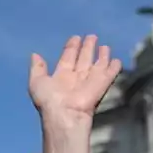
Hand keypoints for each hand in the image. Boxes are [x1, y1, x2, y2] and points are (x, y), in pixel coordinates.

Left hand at [29, 35, 121, 152]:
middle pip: (83, 59)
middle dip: (87, 48)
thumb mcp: (36, 82)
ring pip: (97, 66)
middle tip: (92, 37)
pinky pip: (109, 75)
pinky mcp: (101, 85)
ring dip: (101, 56)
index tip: (76, 38)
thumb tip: (35, 55)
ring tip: (105, 46)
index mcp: (61, 76)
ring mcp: (89, 82)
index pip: (68, 58)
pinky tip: (117, 60)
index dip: (72, 47)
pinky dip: (113, 68)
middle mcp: (76, 78)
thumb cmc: (49, 100)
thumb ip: (37, 68)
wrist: (65, 115)